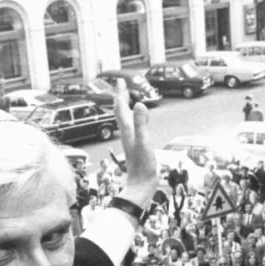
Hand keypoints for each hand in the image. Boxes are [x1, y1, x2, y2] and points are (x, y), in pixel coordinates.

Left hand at [112, 81, 156, 207]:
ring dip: (127, 107)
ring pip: (127, 119)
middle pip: (121, 112)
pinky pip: (135, 127)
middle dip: (121, 97)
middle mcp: (127, 133)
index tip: (120, 81)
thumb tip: (139, 103)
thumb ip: (141, 123)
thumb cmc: (143, 166)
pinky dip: (137, 119)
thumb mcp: (144, 142)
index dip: (120, 94)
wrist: (142, 185)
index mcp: (127, 130)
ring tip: (129, 99)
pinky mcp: (138, 146)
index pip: (121, 108)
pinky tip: (141, 120)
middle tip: (122, 85)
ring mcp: (132, 140)